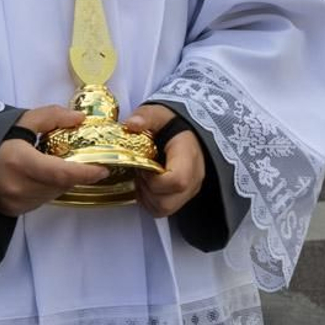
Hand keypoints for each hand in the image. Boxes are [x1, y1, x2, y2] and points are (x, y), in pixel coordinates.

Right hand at [0, 106, 108, 216]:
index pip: (60, 173)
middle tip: (78, 158)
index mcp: (19, 162)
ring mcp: (15, 203)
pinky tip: (38, 175)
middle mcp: (18, 187)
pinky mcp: (13, 211)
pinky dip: (47, 187)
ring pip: (53, 193)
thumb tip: (80, 119)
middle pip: (60, 184)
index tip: (103, 168)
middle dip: (73, 172)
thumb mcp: (21, 121)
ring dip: (60, 181)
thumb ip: (52, 117)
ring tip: (52, 163)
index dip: (85, 172)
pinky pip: (41, 200)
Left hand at [123, 104, 205, 218]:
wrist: (186, 131)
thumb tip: (131, 124)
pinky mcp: (184, 196)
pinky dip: (150, 202)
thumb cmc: (172, 123)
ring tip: (142, 178)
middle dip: (146, 191)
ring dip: (146, 198)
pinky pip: (164, 210)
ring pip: (164, 209)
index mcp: (188, 156)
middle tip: (140, 173)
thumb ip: (146, 116)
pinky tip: (146, 185)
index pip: (176, 181)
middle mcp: (193, 178)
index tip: (143, 167)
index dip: (153, 180)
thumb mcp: (159, 114)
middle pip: (168, 202)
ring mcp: (190, 189)